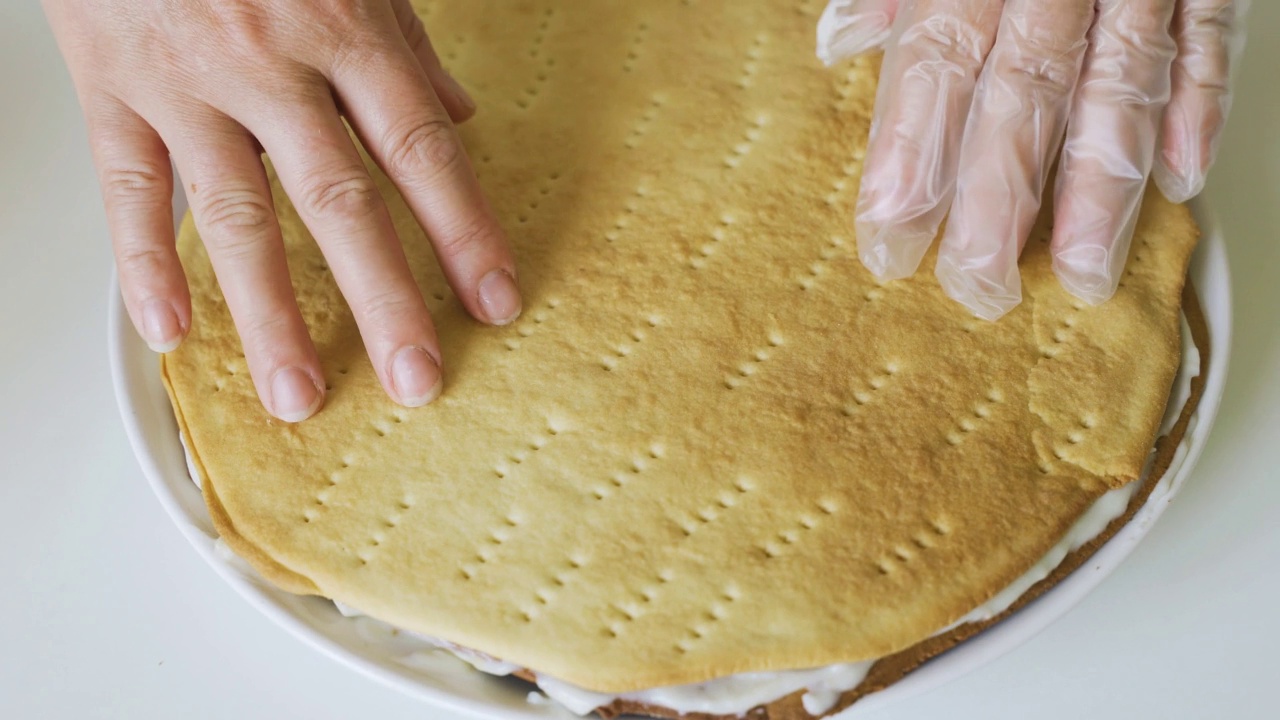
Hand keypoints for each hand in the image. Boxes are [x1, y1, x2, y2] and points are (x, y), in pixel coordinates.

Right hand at [46, 0, 520, 420]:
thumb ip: (407, 47)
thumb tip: (460, 116)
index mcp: (344, 29)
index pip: (420, 149)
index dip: (464, 230)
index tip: (496, 300)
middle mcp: (271, 62)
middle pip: (340, 199)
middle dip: (383, 298)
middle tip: (415, 379)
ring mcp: (190, 80)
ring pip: (236, 213)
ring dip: (269, 313)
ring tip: (298, 392)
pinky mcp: (113, 87)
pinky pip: (129, 187)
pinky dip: (145, 263)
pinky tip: (170, 334)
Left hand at [818, 0, 1245, 318]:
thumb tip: (839, 44)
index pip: (933, 66)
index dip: (909, 158)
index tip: (888, 241)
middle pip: (1022, 90)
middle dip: (999, 197)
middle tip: (980, 286)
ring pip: (1122, 80)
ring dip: (1103, 184)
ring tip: (1082, 270)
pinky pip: (1210, 37)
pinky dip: (1201, 107)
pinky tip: (1182, 181)